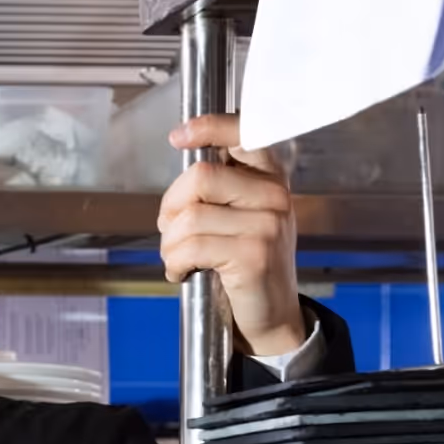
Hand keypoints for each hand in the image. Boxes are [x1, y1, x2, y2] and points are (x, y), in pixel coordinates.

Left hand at [161, 113, 308, 356]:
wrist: (270, 315)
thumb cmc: (244, 264)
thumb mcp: (239, 217)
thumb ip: (218, 188)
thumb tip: (182, 158)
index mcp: (270, 178)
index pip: (245, 136)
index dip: (210, 128)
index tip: (179, 135)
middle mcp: (274, 195)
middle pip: (199, 177)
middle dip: (170, 208)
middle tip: (172, 233)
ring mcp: (267, 224)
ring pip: (188, 217)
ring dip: (169, 244)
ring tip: (180, 259)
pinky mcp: (254, 254)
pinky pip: (190, 247)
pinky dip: (174, 263)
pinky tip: (182, 272)